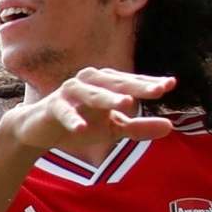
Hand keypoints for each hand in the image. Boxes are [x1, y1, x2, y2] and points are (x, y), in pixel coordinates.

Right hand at [3, 68, 177, 152]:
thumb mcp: (113, 128)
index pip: (132, 82)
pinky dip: (72, 119)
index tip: (170, 85)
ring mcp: (70, 92)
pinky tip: (81, 128)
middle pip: (117, 83)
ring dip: (108, 98)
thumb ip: (139, 127)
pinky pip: (64, 112)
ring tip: (126, 104)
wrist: (40, 130)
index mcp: (107, 83)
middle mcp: (90, 81)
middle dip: (137, 86)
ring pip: (92, 93)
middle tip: (158, 90)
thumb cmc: (81, 123)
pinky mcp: (52, 107)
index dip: (149, 84)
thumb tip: (171, 127)